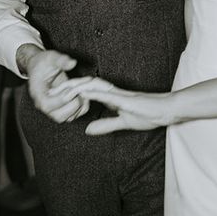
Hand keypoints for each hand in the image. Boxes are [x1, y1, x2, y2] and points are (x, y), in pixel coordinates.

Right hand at [17, 46, 89, 122]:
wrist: (41, 66)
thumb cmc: (44, 62)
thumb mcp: (51, 57)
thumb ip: (61, 60)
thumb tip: (72, 63)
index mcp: (39, 95)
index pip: (49, 105)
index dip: (64, 96)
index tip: (71, 84)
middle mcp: (45, 106)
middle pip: (60, 116)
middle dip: (73, 102)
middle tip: (79, 88)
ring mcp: (54, 109)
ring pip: (68, 118)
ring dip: (79, 106)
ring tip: (83, 90)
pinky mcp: (62, 108)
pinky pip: (74, 115)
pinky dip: (82, 107)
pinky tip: (84, 93)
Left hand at [55, 77, 173, 134]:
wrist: (165, 111)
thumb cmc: (149, 115)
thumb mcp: (122, 122)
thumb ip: (105, 125)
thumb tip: (88, 130)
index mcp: (112, 97)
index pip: (88, 92)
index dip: (73, 92)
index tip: (58, 96)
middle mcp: (112, 92)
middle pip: (86, 85)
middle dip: (68, 86)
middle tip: (51, 89)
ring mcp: (117, 93)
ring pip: (91, 86)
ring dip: (75, 87)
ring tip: (59, 88)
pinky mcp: (123, 98)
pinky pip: (104, 93)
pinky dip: (91, 92)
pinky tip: (79, 92)